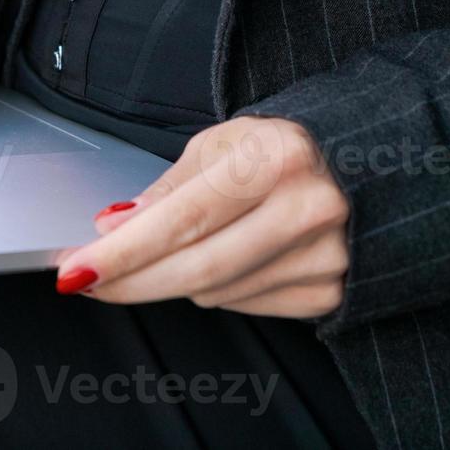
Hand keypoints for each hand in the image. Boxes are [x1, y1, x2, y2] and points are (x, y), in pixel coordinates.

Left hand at [55, 116, 349, 318]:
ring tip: (167, 252)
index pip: (181, 219)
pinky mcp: (331, 290)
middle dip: (130, 280)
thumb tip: (113, 226)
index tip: (76, 269)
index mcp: (277, 157)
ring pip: (215, 292)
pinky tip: (222, 259)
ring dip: (173, 280)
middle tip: (88, 281)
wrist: (372, 164)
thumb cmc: (284, 148)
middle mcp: (309, 207)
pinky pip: (246, 305)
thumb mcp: (222, 145)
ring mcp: (327, 255)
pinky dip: (217, 289)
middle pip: (196, 268)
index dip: (123, 251)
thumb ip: (167, 189)